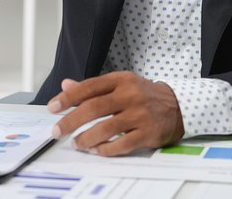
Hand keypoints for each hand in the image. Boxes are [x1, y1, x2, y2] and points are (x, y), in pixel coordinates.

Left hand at [47, 72, 184, 155]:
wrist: (178, 106)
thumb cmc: (143, 95)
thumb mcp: (120, 84)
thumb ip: (93, 87)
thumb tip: (66, 85)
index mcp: (120, 80)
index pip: (89, 87)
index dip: (68, 97)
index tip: (53, 107)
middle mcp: (130, 95)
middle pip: (94, 108)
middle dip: (71, 121)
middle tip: (58, 131)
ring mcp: (140, 114)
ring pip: (106, 128)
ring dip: (86, 138)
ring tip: (76, 143)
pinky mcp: (148, 133)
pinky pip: (122, 144)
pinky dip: (106, 149)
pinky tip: (97, 150)